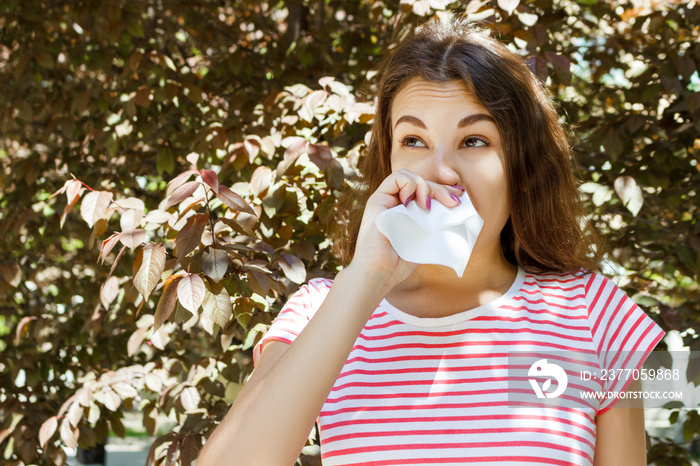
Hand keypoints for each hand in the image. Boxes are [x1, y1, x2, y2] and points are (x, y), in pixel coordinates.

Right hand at [349, 169, 463, 290]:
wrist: (379, 273)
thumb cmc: (399, 263)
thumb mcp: (424, 240)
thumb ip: (435, 225)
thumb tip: (457, 212)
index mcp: (407, 212)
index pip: (426, 191)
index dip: (444, 191)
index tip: (459, 199)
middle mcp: (395, 203)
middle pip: (421, 183)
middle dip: (440, 190)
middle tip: (453, 203)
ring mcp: (386, 200)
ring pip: (409, 176)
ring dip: (425, 186)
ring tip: (428, 206)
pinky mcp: (377, 200)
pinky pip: (396, 178)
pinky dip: (410, 185)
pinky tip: (415, 203)